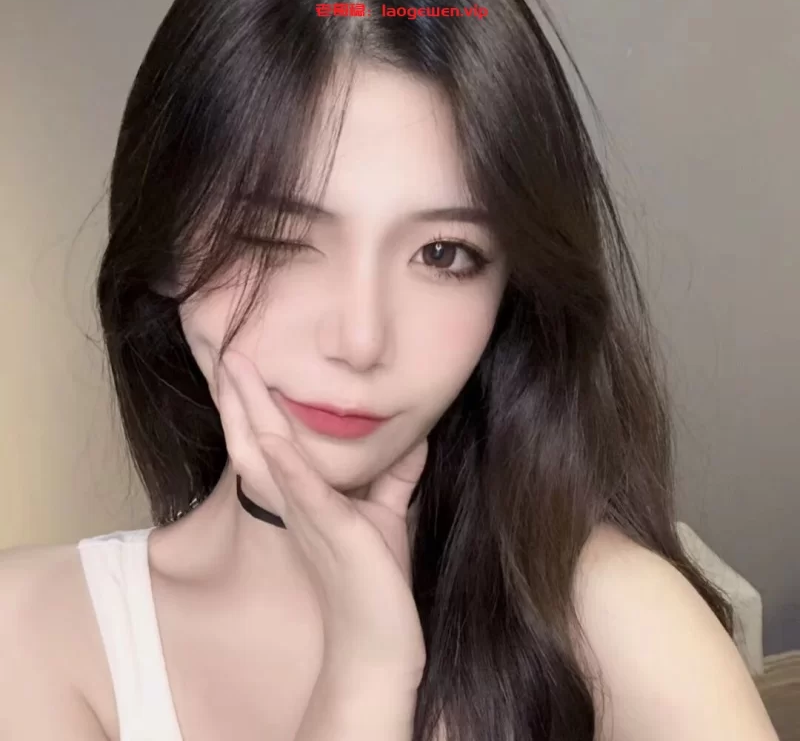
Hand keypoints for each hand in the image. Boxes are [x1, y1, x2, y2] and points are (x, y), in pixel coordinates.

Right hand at [215, 350, 428, 687]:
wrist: (378, 642)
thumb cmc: (375, 579)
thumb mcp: (385, 513)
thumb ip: (394, 474)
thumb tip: (414, 436)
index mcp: (304, 496)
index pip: (273, 440)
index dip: (255, 404)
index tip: (245, 366)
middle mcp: (297, 504)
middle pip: (259, 440)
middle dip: (242, 397)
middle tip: (226, 352)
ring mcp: (312, 518)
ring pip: (270, 456)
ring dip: (252, 413)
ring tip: (235, 372)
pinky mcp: (335, 533)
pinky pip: (306, 494)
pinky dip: (288, 464)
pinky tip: (271, 437)